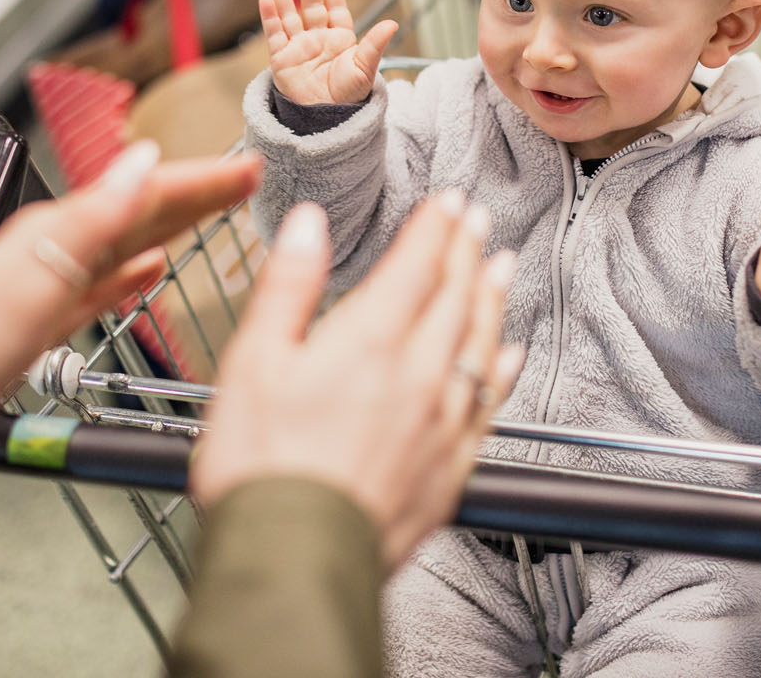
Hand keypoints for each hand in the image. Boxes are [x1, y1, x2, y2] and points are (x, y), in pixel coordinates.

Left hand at [0, 142, 262, 476]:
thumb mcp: (35, 281)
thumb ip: (94, 223)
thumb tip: (142, 162)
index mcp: (55, 234)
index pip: (144, 195)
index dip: (199, 182)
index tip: (246, 167)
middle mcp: (50, 251)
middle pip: (136, 213)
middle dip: (190, 195)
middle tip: (241, 179)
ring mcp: (43, 287)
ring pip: (123, 246)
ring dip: (167, 227)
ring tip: (205, 214)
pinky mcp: (36, 326)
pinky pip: (99, 288)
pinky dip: (129, 276)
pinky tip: (146, 275)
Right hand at [191, 193, 522, 569]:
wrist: (293, 559)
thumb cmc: (261, 468)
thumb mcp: (253, 362)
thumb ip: (288, 286)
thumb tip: (309, 223)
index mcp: (369, 341)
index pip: (416, 266)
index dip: (435, 227)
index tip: (448, 201)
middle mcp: (418, 375)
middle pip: (455, 297)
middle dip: (466, 252)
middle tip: (476, 222)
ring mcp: (441, 423)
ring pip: (481, 344)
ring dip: (492, 299)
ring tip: (502, 267)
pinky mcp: (451, 468)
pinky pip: (489, 406)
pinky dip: (502, 371)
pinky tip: (507, 356)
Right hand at [259, 0, 397, 105]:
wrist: (327, 119)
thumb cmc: (348, 96)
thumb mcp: (364, 68)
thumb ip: (374, 44)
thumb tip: (393, 24)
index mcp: (340, 39)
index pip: (335, 8)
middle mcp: (318, 39)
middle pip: (311, 5)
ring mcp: (298, 47)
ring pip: (288, 14)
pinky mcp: (281, 59)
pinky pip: (274, 34)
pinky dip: (269, 16)